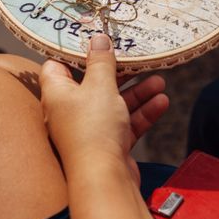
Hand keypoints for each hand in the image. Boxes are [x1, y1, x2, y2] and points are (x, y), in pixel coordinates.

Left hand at [39, 34, 168, 183]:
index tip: (96, 40)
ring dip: (137, 91)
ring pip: (114, 102)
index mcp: (57, 93)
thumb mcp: (100, 85)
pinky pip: (125, 122)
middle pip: (93, 82)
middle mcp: (70, 110)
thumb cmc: (93, 130)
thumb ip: (101, 61)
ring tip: (159, 80)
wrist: (104, 179)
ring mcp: (89, 128)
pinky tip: (161, 102)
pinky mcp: (108, 143)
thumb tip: (97, 38)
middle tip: (136, 58)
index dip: (76, 52)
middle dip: (119, 71)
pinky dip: (142, 112)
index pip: (58, 65)